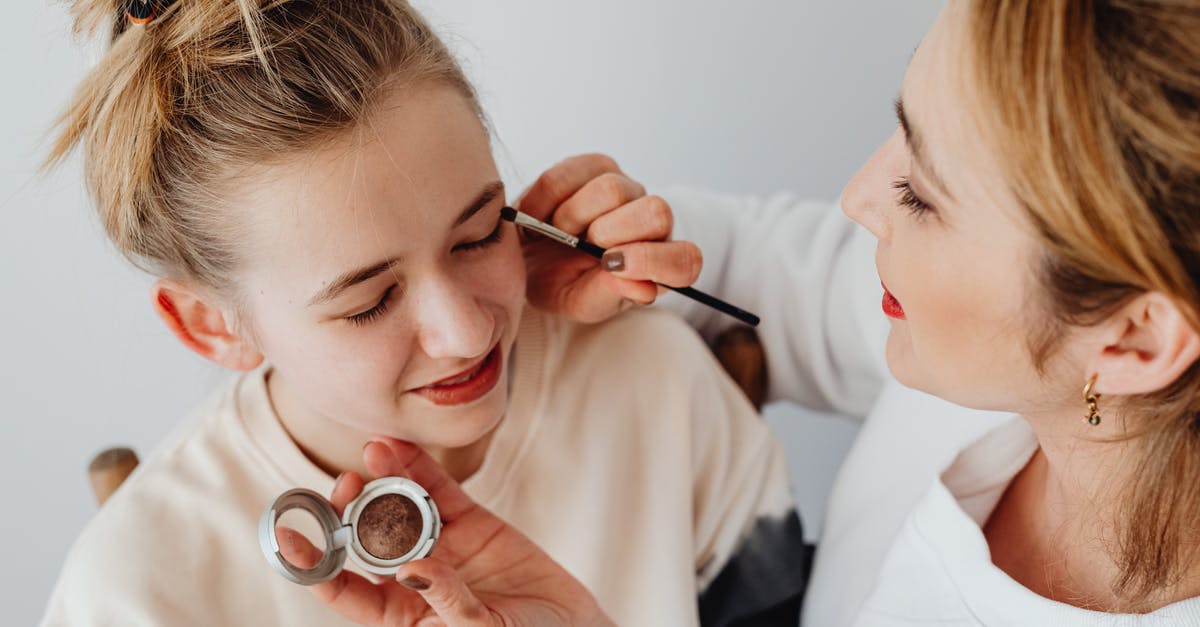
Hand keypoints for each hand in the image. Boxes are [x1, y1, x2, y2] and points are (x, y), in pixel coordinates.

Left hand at [276, 438, 611, 625]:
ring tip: (373, 451)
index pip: (343, 587)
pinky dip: (419, 467)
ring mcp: (442, 547)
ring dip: (381, 477)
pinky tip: (399, 446)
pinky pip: (440, 491)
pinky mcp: (472, 524)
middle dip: (347, 508)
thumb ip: (449, 604)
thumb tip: (411, 570)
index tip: (290, 532)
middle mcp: (412, 579)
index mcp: (401, 616)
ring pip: (399, 507)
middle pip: (364, 537)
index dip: (313, 560)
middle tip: (346, 483)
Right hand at [517, 154, 701, 322]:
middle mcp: (652, 223)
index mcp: (660, 264)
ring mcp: (628, 189)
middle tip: (578, 246)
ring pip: (611, 189)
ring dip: (572, 216)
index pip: (686, 260)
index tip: (610, 265)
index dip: (652, 260)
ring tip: (555, 232)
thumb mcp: (581, 301)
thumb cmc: (563, 284)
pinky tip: (539, 215)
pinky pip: (572, 173)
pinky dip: (546, 198)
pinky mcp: (597, 165)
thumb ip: (609, 295)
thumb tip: (643, 289)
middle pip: (654, 212)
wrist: (530, 258)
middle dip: (608, 232)